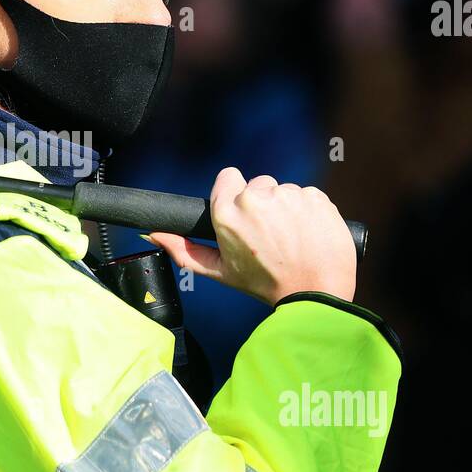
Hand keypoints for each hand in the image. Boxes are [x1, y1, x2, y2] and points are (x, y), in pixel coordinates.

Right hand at [148, 168, 355, 304]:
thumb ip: (185, 250)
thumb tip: (155, 234)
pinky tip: (308, 234)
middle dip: (263, 204)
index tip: (245, 214)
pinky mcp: (316, 197)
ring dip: (287, 208)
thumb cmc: (265, 284)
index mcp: (228, 213)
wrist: (314, 294)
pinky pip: (308, 195)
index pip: (228, 177)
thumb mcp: (221, 271)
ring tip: (292, 238)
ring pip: (283, 190)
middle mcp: (256, 198)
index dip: (235, 195)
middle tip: (270, 235)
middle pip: (257, 184)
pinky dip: (309, 211)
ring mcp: (288, 196)